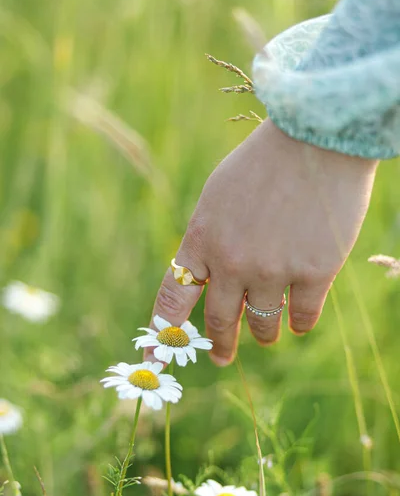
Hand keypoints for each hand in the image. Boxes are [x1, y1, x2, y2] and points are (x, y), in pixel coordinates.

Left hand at [146, 119, 377, 365]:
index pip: (173, 298)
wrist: (317, 137)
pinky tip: (297, 324)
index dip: (163, 333)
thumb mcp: (218, 195)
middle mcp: (232, 261)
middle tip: (220, 358)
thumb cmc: (264, 162)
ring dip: (263, 335)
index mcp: (201, 239)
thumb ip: (209, 239)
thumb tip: (209, 278)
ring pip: (262, 325)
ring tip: (266, 337)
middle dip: (220, 346)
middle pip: (220, 321)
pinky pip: (302, 317)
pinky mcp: (314, 272)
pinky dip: (299, 324)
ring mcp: (272, 269)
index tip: (157, 356)